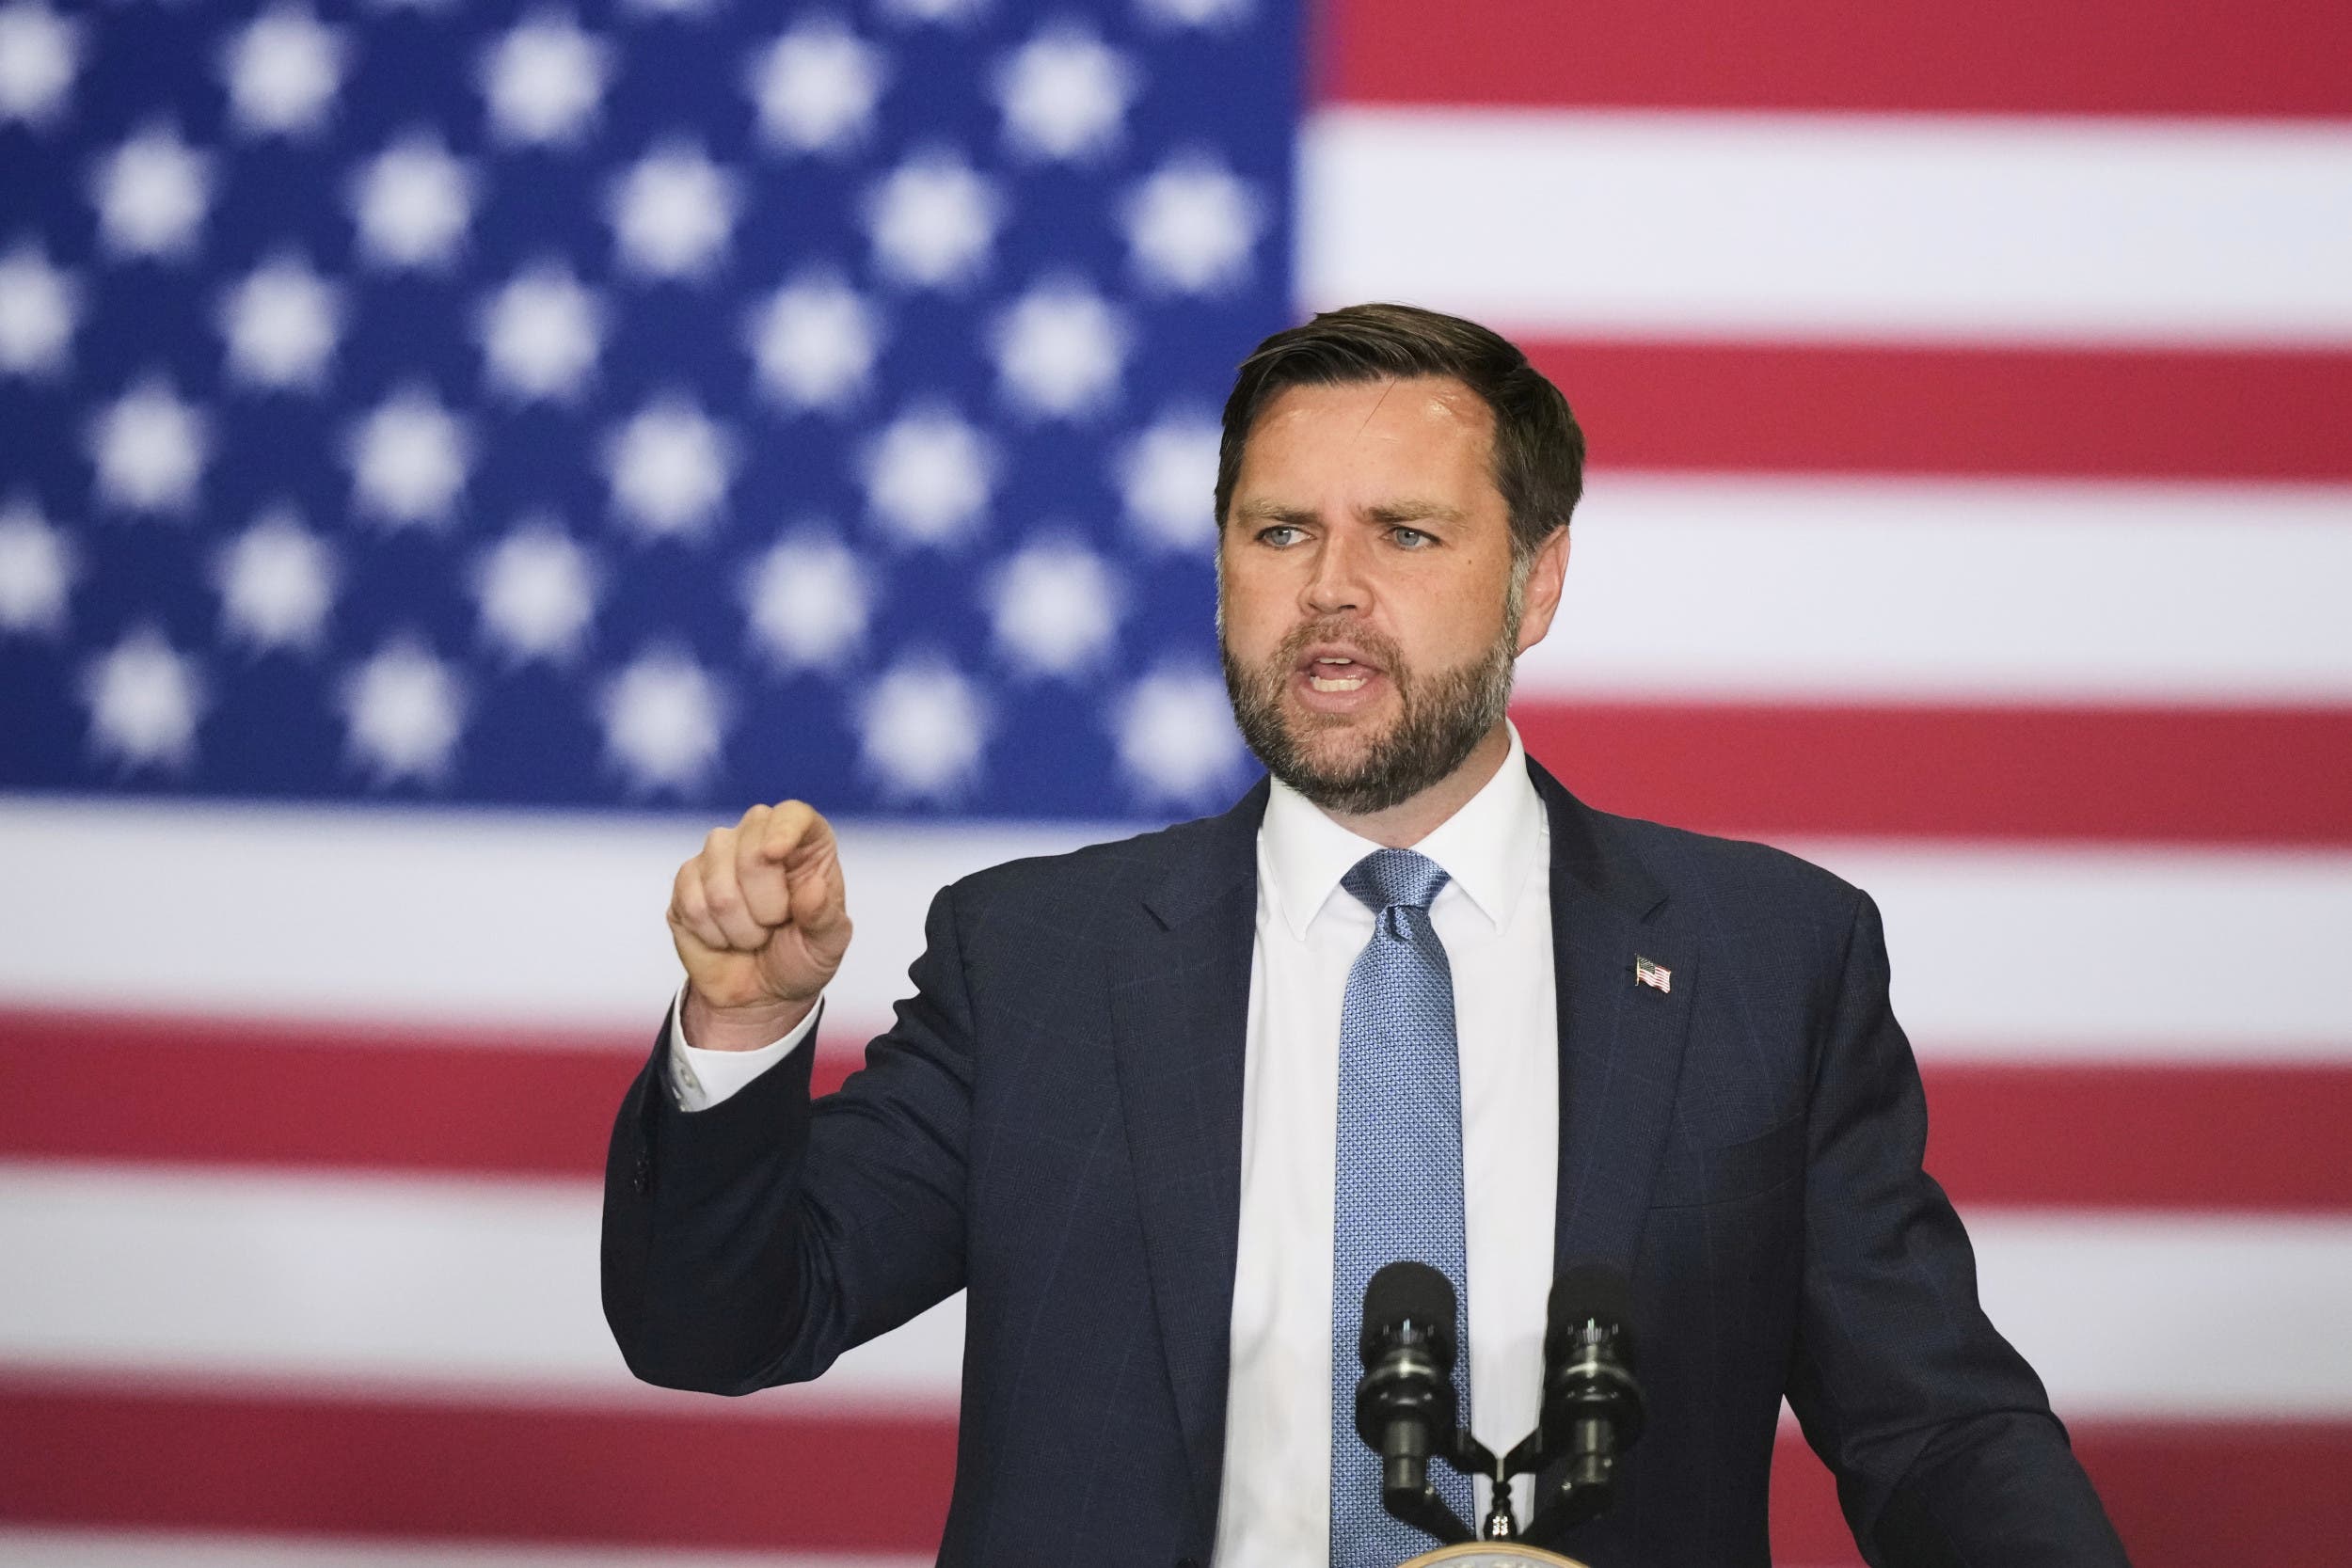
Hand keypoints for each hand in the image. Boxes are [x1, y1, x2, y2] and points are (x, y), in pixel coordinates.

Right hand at [667, 802, 851, 1050]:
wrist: (759, 993)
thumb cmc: (800, 958)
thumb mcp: (827, 947)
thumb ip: (825, 918)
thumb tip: (813, 887)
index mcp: (805, 845)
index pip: (792, 815)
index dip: (783, 829)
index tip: (775, 854)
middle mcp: (759, 838)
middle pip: (752, 851)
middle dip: (766, 907)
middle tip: (775, 925)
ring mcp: (719, 856)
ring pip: (719, 885)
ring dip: (740, 927)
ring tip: (753, 935)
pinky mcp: (686, 879)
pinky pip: (693, 904)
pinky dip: (713, 934)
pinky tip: (724, 937)